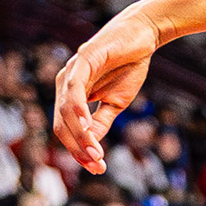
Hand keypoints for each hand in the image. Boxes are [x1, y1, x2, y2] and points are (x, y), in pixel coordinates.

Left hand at [48, 10, 155, 174]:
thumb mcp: (116, 102)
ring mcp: (71, 70)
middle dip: (78, 148)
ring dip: (79, 135)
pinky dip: (77, 109)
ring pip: (65, 110)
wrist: (143, 36)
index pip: (66, 130)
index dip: (78, 151)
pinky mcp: (83, 59)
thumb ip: (101, 122)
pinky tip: (85, 125)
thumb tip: (91, 147)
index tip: (97, 168)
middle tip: (97, 165)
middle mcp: (64, 84)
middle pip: (62, 125)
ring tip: (95, 152)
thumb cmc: (128, 67)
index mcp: (70, 95)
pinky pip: (74, 88)